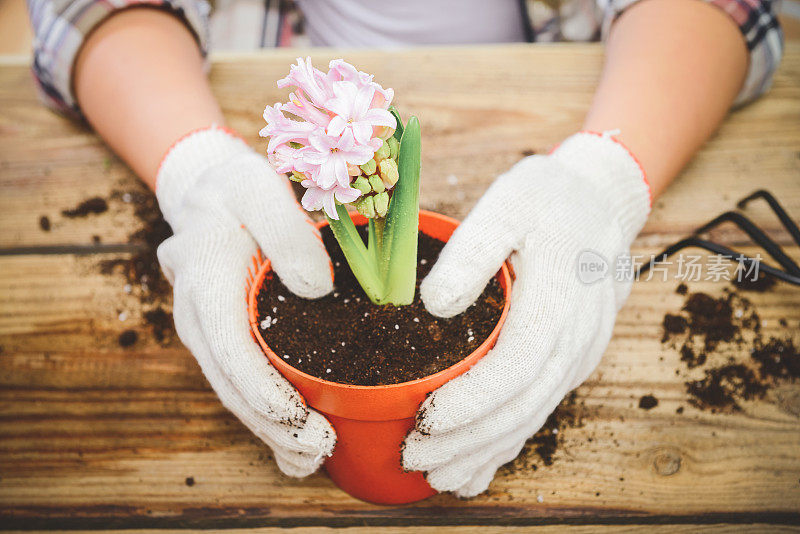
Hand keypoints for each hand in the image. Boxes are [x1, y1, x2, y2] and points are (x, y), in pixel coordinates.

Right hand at [156, 127, 335, 475]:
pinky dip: (267, 415)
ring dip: (270, 430)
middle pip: (229, 382)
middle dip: (272, 424)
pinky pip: (240, 382)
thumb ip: (287, 230)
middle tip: (318, 449)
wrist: (209, 191)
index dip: (261, 389)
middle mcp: (198, 315)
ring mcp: (209, 331)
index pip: (229, 346)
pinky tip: (296, 441)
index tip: (298, 418)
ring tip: (312, 459)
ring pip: (233, 391)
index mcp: (205, 280)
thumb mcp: (263, 188)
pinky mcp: (224, 337)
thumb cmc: (239, 187)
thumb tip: (317, 289)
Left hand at [402, 132, 650, 496]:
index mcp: (557, 300)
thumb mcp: (507, 204)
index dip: (471, 402)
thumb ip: (472, 252)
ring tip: (437, 477)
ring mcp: (578, 354)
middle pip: (521, 407)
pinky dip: (506, 442)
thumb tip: (433, 306)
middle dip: (467, 441)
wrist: (599, 205)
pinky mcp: (570, 360)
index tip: (425, 421)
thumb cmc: (546, 200)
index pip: (516, 367)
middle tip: (414, 458)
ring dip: (484, 452)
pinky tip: (475, 467)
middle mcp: (575, 339)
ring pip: (531, 417)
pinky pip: (538, 409)